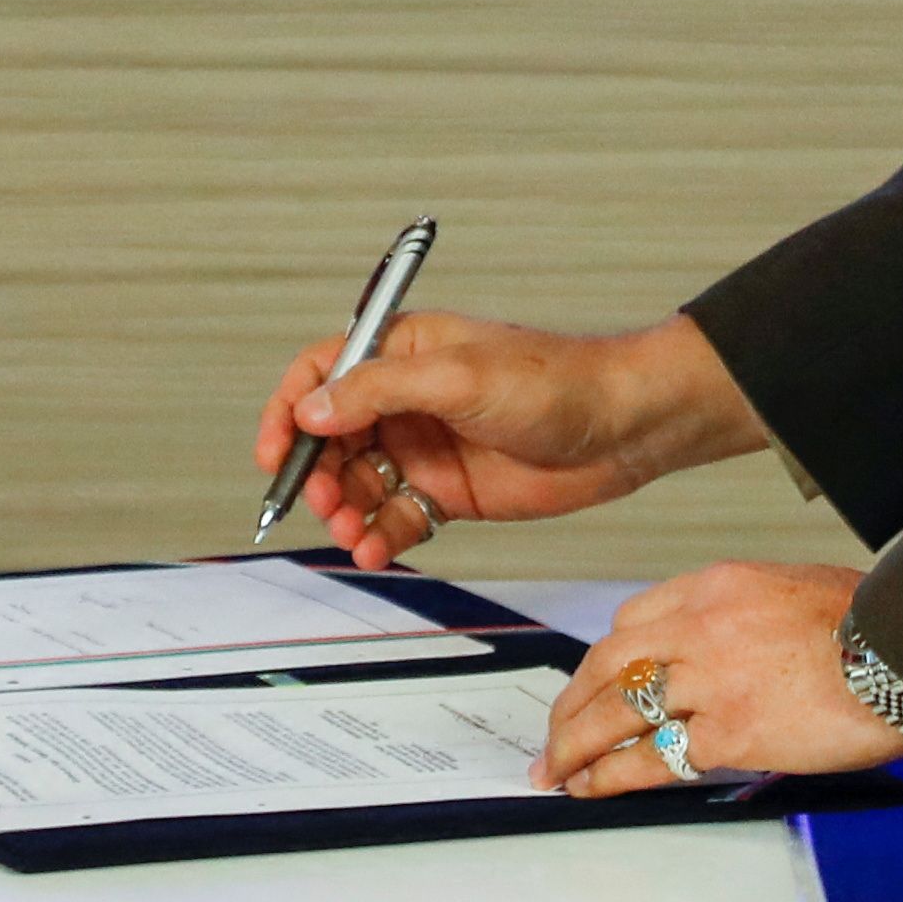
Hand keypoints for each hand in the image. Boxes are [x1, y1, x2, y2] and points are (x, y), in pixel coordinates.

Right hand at [251, 311, 769, 567]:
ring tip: (351, 533)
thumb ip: (380, 391)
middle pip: (331, 437)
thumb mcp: (459, 377)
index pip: (322, 374)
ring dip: (346, 509)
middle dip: (318, 473)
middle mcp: (405, 399)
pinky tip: (376, 549)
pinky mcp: (450, 491)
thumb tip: (311, 411)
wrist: (626, 428)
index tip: (276, 453)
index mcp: (401, 352)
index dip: (290, 410)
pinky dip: (380, 535)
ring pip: (360, 482)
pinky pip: (398, 517)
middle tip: (324, 502)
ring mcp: (426, 447)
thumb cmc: (554, 381)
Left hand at [532, 562, 902, 794]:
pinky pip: (652, 757)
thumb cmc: (882, 623)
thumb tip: (744, 654)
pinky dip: (612, 775)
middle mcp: (700, 627)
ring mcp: (710, 680)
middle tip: (554, 733)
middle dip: (572, 702)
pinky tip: (592, 789)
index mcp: (718, 587)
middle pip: (609, 663)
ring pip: (615, 709)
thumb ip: (756, 618)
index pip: (636, 620)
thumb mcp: (802, 590)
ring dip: (573, 742)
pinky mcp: (730, 731)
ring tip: (554, 769)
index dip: (609, 659)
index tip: (597, 683)